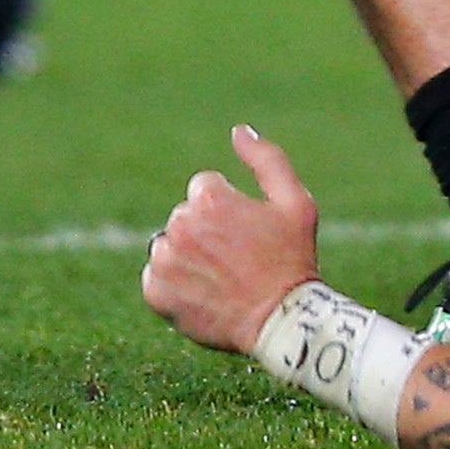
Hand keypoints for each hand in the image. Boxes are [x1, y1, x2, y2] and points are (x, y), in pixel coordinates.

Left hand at [143, 124, 322, 352]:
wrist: (279, 318)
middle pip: (185, 217)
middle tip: (238, 255)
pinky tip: (204, 291)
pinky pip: (156, 277)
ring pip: (169, 245)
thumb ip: (266, 159)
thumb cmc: (292, 256)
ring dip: (189, 255)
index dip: (231, 208)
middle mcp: (179, 226)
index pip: (204, 189)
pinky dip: (175, 283)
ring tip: (220, 275)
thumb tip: (239, 130)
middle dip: (207, 230)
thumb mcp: (295, 201)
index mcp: (209, 199)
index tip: (249, 230)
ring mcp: (164, 261)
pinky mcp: (154, 292)